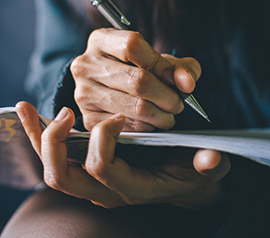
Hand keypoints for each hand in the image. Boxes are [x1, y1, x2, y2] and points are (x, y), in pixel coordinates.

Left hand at [16, 101, 229, 208]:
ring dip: (39, 139)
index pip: (104, 170)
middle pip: (64, 177)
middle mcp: (109, 190)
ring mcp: (96, 183)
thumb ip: (211, 165)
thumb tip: (211, 159)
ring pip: (54, 169)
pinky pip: (57, 157)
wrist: (186, 181)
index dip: (104, 142)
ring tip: (29, 109)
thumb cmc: (195, 171)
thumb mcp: (210, 167)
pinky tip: (31, 112)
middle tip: (66, 113)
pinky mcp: (90, 169)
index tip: (116, 115)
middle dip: (57, 144)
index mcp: (136, 188)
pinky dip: (40, 136)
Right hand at [70, 28, 201, 130]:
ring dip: (162, 115)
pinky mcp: (89, 119)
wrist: (110, 91)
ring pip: (136, 107)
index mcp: (101, 41)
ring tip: (169, 113)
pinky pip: (130, 126)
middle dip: (167, 96)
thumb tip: (186, 83)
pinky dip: (149, 127)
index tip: (176, 79)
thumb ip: (181, 67)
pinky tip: (152, 121)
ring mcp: (84, 93)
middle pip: (138, 81)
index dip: (161, 65)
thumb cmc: (138, 71)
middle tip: (177, 103)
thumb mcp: (160, 61)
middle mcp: (86, 65)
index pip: (133, 46)